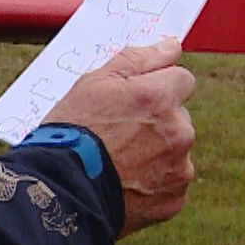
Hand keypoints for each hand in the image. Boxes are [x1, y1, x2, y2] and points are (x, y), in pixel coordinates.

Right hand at [44, 39, 195, 235]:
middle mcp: (179, 131)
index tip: (135, 99)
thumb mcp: (94, 83)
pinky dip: (153, 182)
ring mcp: (179, 168)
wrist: (62, 191)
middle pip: (179, 116)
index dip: (156, 86)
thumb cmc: (73, 132)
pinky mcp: (174, 199)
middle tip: (118, 133)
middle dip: (157, 121)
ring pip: (175, 150)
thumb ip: (138, 59)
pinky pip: (170, 182)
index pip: (182, 79)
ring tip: (118, 161)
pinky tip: (125, 182)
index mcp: (161, 98)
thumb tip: (171, 46)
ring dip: (156, 152)